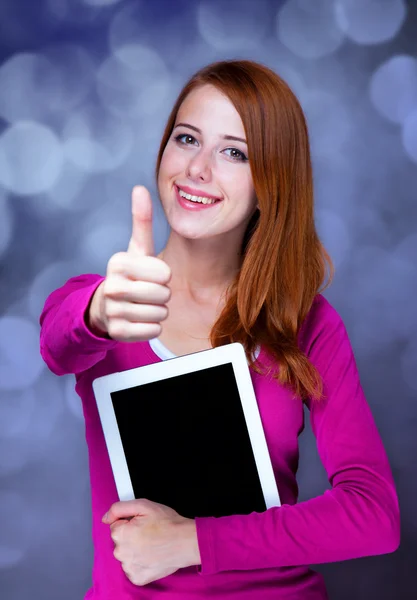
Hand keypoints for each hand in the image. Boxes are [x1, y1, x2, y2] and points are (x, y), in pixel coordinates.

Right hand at [88, 186, 171, 341]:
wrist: (106, 306)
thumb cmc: (129, 274)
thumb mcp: (136, 248)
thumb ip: (141, 220)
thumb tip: (140, 188)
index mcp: (118, 262)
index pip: (165, 273)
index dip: (163, 275)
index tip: (149, 275)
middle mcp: (112, 286)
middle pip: (164, 295)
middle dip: (162, 295)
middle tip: (147, 292)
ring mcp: (113, 311)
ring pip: (161, 314)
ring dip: (158, 311)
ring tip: (143, 305)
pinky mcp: (117, 332)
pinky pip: (154, 331)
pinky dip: (152, 327)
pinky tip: (139, 319)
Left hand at [102, 498, 200, 586]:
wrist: (186, 541)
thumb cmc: (168, 523)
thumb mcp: (144, 505)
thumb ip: (120, 508)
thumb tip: (106, 517)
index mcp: (121, 534)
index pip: (116, 526)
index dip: (129, 522)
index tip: (142, 523)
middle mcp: (121, 552)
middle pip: (120, 541)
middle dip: (131, 536)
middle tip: (148, 533)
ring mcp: (129, 567)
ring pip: (126, 555)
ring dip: (135, 550)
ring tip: (152, 544)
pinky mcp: (137, 578)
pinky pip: (132, 568)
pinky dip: (140, 563)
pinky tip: (151, 556)